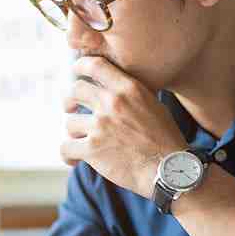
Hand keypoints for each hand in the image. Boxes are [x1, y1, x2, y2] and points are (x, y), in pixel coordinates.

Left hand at [62, 56, 187, 196]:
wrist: (169, 170)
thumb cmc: (165, 140)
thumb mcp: (154, 105)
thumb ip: (132, 94)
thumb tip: (113, 88)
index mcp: (129, 89)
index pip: (95, 65)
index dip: (80, 66)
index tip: (76, 71)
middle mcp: (112, 103)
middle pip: (75, 90)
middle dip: (70, 100)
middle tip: (70, 108)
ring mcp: (100, 126)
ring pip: (70, 122)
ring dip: (74, 132)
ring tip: (82, 141)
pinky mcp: (92, 150)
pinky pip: (65, 147)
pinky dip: (67, 154)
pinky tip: (73, 159)